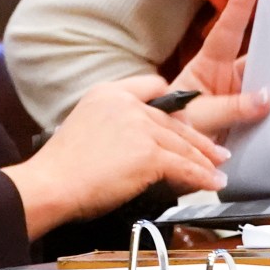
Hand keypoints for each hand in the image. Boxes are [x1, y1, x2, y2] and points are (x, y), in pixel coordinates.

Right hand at [1, 75, 239, 239]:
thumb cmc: (62, 167)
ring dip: (204, 159)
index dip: (172, 103)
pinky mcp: (148, 154)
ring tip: (217, 169)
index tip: (183, 117)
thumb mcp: (84, 125)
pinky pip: (184, 167)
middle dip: (197, 138)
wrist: (52, 183)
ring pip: (182, 144)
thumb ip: (113, 124)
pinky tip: (211, 183)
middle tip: (214, 150)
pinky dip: (201, 177)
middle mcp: (126, 103)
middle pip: (173, 120)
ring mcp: (139, 127)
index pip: (152, 86)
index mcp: (108, 93)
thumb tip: (136, 144)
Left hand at [172, 0, 269, 140]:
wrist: (168, 165)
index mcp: (208, 66)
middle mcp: (225, 78)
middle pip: (257, 56)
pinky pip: (269, 112)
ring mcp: (238, 99)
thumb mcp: (197, 118)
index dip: (240, 3)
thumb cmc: (171, 131)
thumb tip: (267, 98)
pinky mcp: (249, 121)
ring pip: (267, 85)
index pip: (227, 29)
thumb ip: (230, 109)